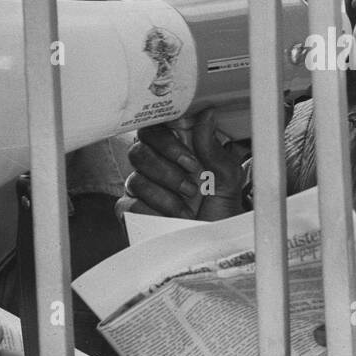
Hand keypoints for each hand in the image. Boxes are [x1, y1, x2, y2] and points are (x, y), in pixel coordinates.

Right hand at [121, 109, 244, 220]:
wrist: (215, 241)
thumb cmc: (222, 208)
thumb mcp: (226, 177)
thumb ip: (212, 147)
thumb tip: (206, 113)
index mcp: (177, 149)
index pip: (155, 128)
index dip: (166, 139)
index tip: (190, 158)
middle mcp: (155, 165)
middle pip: (138, 150)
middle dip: (167, 169)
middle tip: (192, 183)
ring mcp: (142, 188)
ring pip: (135, 178)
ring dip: (166, 194)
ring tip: (188, 205)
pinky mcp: (132, 210)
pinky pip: (129, 204)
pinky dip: (155, 211)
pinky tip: (173, 218)